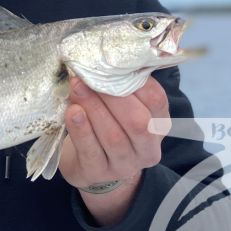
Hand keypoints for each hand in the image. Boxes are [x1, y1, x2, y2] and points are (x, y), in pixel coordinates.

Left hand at [58, 75, 169, 224]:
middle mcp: (147, 148)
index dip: (136, 81)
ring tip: (77, 87)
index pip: (156, 101)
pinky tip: (72, 112)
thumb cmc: (107, 124)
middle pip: (137, 122)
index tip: (113, 63)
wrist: (90, 165)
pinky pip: (90, 151)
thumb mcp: (120, 106)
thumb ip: (118, 86)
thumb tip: (99, 56)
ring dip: (94, 108)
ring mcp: (124, 165)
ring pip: (113, 137)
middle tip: (89, 75)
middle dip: (113, 96)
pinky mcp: (98, 173)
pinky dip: (81, 129)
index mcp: (158, 124)